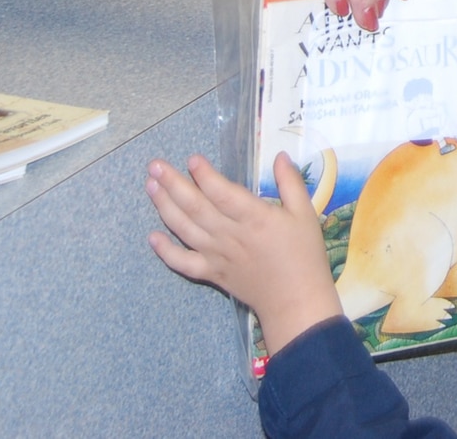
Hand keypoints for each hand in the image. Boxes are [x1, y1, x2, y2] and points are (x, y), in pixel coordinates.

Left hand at [146, 152, 341, 356]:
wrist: (295, 301)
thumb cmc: (303, 255)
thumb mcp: (305, 214)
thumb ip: (290, 183)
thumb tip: (279, 155)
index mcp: (255, 218)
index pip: (222, 193)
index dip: (205, 175)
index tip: (192, 158)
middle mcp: (230, 235)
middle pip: (196, 207)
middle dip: (173, 184)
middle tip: (155, 165)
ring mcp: (217, 256)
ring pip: (185, 229)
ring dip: (165, 207)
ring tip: (150, 186)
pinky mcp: (212, 273)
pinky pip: (183, 263)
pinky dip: (166, 252)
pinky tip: (152, 237)